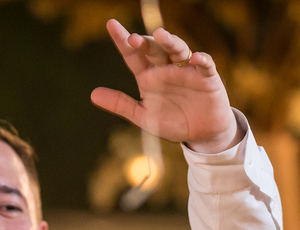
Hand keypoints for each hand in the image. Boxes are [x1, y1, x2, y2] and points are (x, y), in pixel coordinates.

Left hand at [91, 19, 239, 153]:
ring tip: (161, 35)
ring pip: (178, 50)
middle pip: (154, 49)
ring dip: (170, 42)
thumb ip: (121, 105)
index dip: (122, 40)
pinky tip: (195, 58)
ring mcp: (186, 70)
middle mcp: (166, 68)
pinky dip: (201, 60)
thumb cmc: (172, 121)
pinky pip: (205, 65)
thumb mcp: (143, 116)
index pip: (133, 55)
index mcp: (149, 76)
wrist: (200, 134)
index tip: (111, 24)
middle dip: (145, 42)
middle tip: (134, 39)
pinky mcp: (206, 77)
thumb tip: (93, 94)